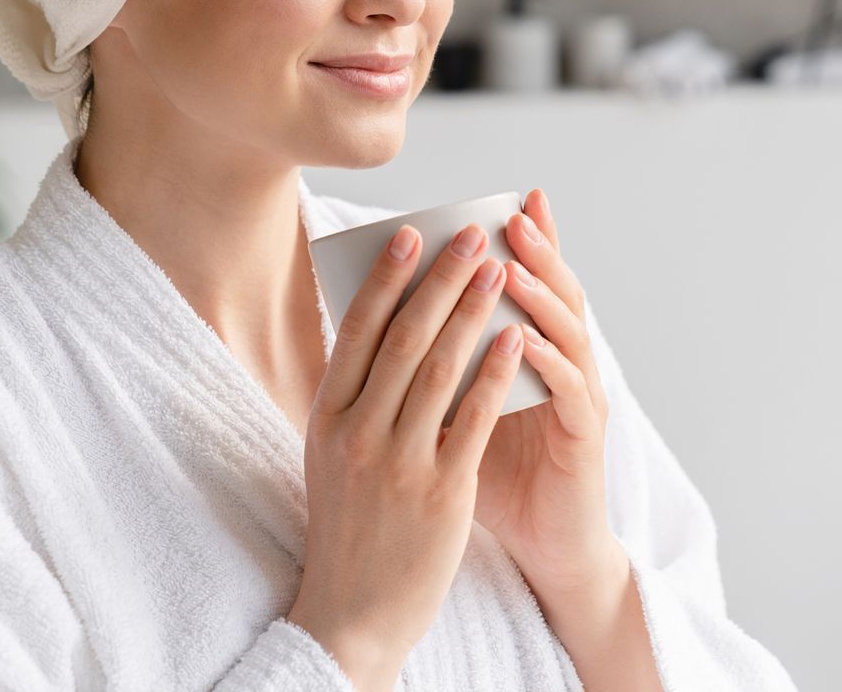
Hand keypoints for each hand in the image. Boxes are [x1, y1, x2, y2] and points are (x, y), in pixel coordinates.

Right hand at [292, 218, 526, 680]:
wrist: (353, 608)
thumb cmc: (346, 518)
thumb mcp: (329, 449)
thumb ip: (351, 392)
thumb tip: (375, 325)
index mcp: (326, 414)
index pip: (357, 330)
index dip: (386, 278)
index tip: (410, 234)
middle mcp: (357, 430)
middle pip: (404, 337)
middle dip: (441, 278)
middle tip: (470, 234)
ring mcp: (399, 461)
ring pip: (441, 367)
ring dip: (473, 310)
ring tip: (497, 268)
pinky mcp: (441, 491)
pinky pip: (472, 418)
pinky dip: (495, 372)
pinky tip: (515, 337)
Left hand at [461, 189, 617, 591]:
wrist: (538, 544)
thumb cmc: (489, 468)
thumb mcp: (454, 405)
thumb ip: (434, 363)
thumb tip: (376, 322)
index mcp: (532, 352)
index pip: (530, 285)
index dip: (527, 243)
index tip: (507, 199)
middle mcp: (562, 364)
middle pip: (554, 295)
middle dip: (537, 251)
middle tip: (514, 214)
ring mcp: (578, 397)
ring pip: (568, 333)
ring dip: (541, 295)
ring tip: (513, 262)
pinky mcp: (585, 437)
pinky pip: (570, 391)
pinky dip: (547, 361)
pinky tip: (524, 337)